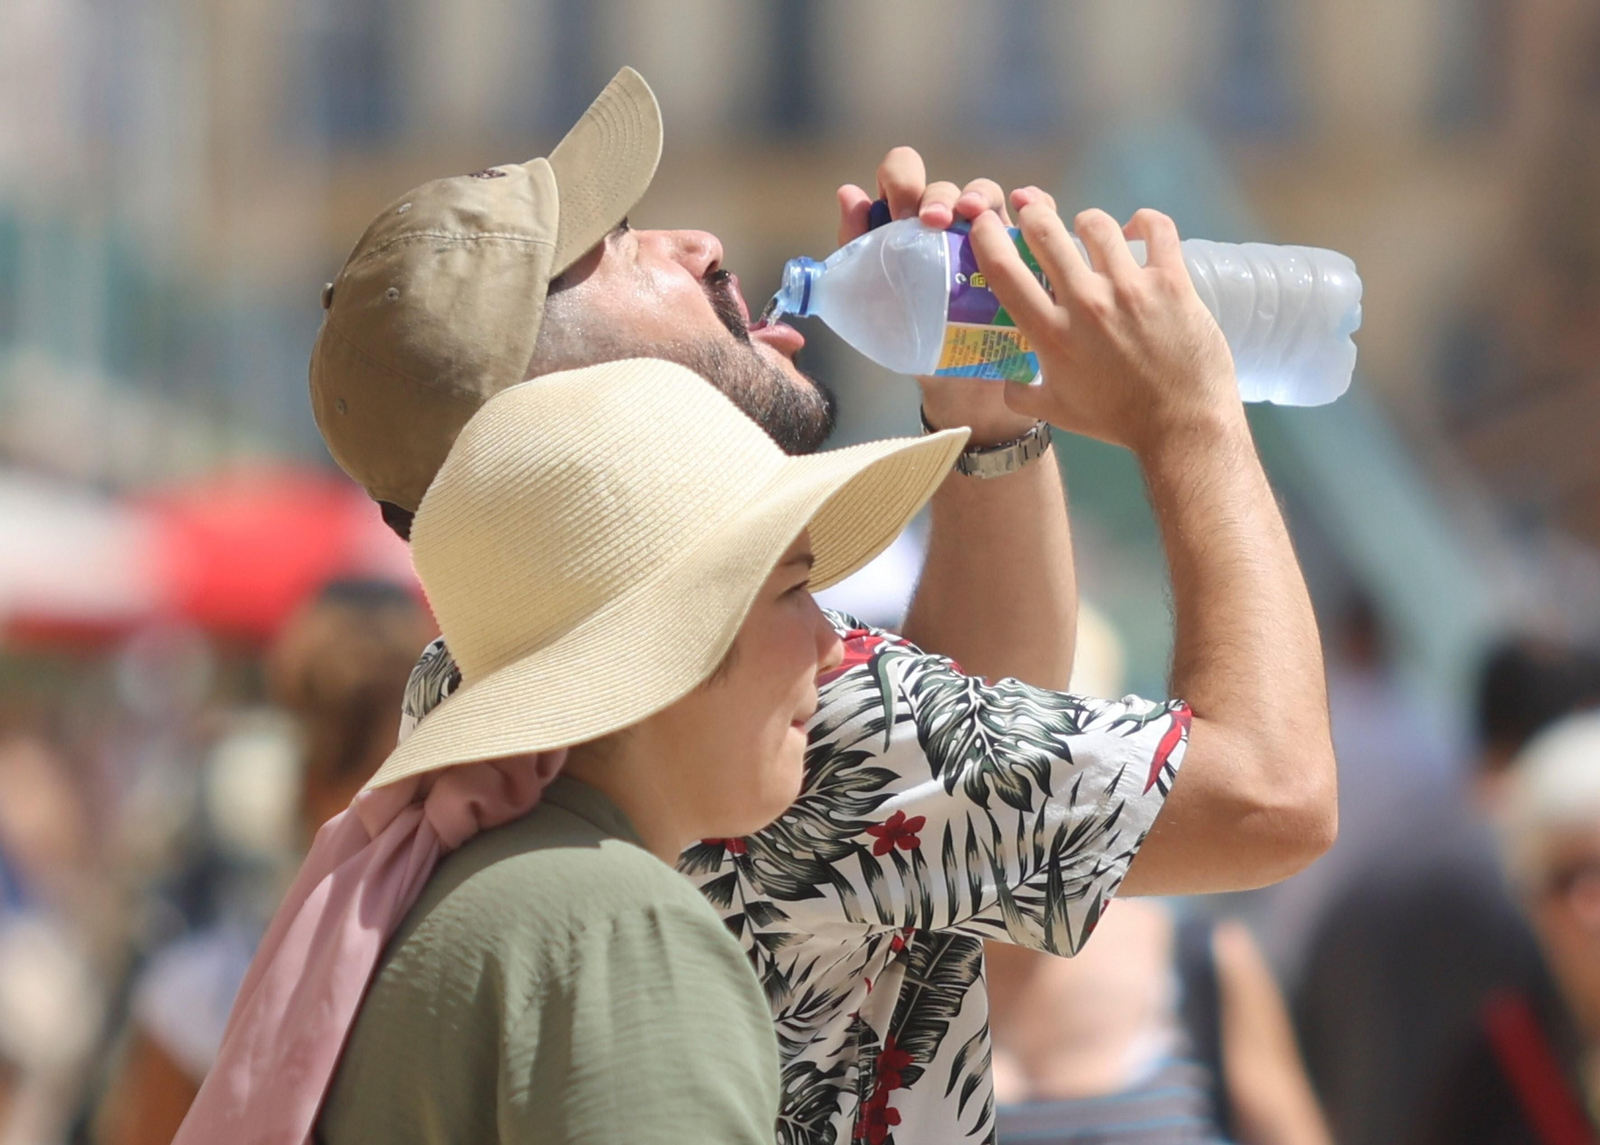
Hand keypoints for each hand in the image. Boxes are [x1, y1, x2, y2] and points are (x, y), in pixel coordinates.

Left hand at [837, 149, 1032, 444]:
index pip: (901, 173)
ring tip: (972, 214)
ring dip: (979, 195)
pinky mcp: (1022, 255)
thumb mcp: (875, 302)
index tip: (897, 213)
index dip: (900, 179)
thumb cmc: (911, 341)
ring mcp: (987, 236)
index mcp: (905, 224)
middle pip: (944, 187)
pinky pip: (1038, 217)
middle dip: (937, 195)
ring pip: (988, 194)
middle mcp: (947, 223)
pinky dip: (1037, 205)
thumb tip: (848, 192)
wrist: (958, 390)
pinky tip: (1028, 216)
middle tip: (930, 222)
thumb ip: (856, 249)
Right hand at [968, 193, 1240, 454]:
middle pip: (1045, 231)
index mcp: (1052, 333)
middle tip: (1036, 215)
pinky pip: (1155, 229)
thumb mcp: (1057, 412)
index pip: (1004, 270)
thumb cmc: (1117, 421)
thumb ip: (1022, 394)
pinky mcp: (1171, 281)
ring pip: (1097, 224)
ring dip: (1086, 223)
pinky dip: (1143, 222)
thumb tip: (1005, 380)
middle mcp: (1085, 303)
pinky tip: (1136, 230)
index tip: (985, 223)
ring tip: (1090, 233)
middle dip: (1034, 214)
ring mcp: (1130, 288)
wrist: (1182, 424)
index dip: (987, 235)